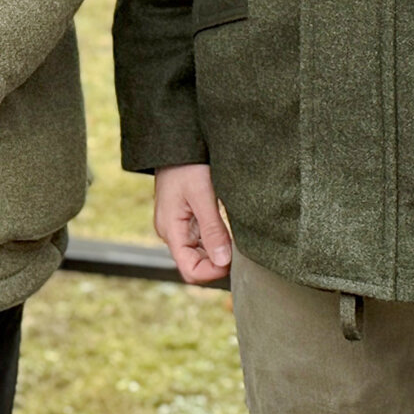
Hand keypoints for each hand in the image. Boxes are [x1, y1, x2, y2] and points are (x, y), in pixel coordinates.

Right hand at [152, 164, 233, 283]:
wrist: (178, 141)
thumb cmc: (187, 164)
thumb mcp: (202, 195)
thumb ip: (212, 230)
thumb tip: (223, 263)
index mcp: (171, 230)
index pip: (190, 270)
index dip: (213, 272)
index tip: (235, 260)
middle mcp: (173, 232)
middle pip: (196, 264)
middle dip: (219, 263)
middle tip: (242, 251)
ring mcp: (180, 225)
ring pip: (201, 252)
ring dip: (220, 252)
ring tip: (238, 240)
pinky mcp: (188, 216)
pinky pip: (202, 238)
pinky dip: (218, 239)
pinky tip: (231, 230)